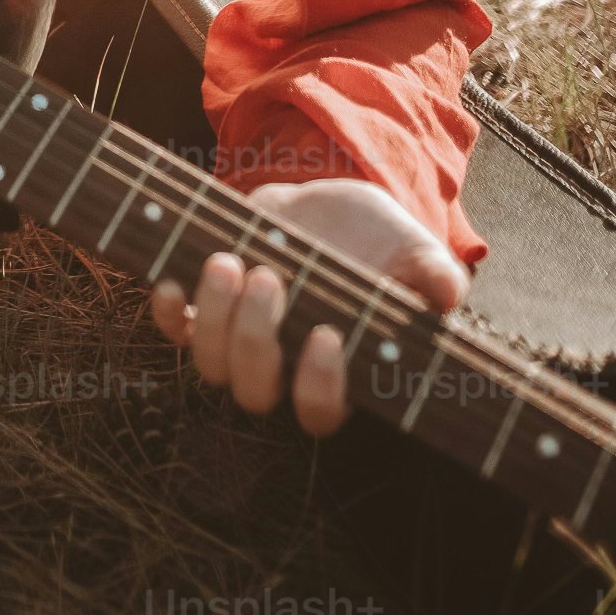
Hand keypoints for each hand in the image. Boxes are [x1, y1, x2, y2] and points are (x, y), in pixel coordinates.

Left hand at [150, 177, 468, 435]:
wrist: (322, 203)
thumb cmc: (373, 239)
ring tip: (229, 263)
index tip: (326, 334)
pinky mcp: (204, 308)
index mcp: (338, 370)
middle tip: (267, 281)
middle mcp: (284, 367)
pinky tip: (170, 281)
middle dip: (253, 340)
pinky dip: (164, 312)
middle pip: (254, 391)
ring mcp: (239, 339)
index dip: (319, 388)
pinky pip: (173, 329)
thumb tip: (451, 292)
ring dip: (213, 318)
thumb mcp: (410, 248)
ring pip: (211, 364)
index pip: (321, 412)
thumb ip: (432, 272)